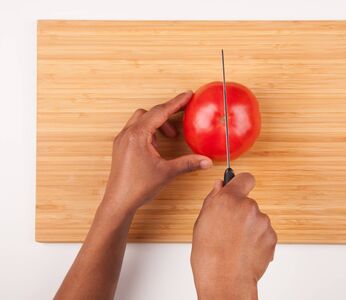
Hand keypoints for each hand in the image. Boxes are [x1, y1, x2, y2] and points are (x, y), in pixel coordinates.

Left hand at [102, 91, 212, 214]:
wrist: (119, 202)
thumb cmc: (137, 187)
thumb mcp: (167, 172)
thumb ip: (188, 163)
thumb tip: (206, 161)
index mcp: (138, 136)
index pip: (160, 112)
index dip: (176, 102)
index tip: (188, 95)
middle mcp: (128, 134)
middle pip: (150, 112)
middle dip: (168, 112)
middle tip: (183, 112)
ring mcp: (122, 140)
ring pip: (141, 120)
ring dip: (157, 122)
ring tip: (170, 135)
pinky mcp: (121, 147)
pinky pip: (135, 129)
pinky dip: (148, 131)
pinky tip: (157, 144)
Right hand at [191, 173, 276, 299]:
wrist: (225, 280)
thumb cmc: (209, 256)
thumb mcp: (202, 222)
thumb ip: (213, 199)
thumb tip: (220, 186)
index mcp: (228, 200)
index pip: (244, 178)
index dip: (241, 182)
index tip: (239, 187)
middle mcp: (248, 207)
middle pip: (248, 203)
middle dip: (241, 213)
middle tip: (229, 230)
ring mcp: (262, 222)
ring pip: (257, 219)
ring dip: (250, 228)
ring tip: (236, 244)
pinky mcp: (272, 236)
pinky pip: (264, 233)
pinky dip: (258, 240)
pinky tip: (245, 251)